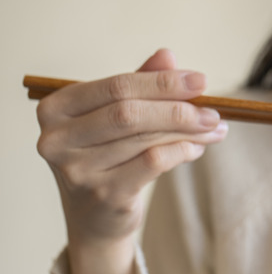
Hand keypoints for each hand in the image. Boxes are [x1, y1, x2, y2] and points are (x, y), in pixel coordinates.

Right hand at [37, 49, 227, 273]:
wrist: (95, 217)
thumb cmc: (107, 156)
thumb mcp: (115, 117)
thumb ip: (139, 85)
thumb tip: (168, 55)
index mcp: (56, 109)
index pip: (116, 86)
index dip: (162, 82)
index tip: (201, 81)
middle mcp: (58, 139)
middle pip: (129, 112)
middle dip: (179, 108)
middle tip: (214, 110)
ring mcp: (78, 170)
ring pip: (146, 138)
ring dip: (189, 130)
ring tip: (214, 128)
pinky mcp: (104, 195)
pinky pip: (154, 163)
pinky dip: (182, 151)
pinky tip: (197, 148)